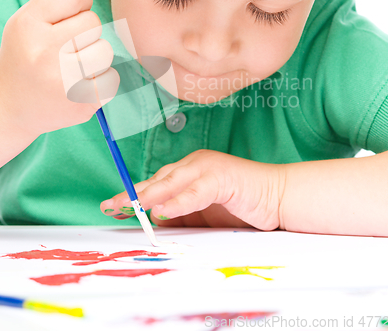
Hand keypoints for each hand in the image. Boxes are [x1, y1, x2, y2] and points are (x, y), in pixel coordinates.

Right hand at [0, 0, 118, 135]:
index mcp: (27, 25)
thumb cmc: (25, 53)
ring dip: (94, 56)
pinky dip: (100, 79)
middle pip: (93, 21)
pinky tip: (78, 85)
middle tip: (64, 46)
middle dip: (84, 31)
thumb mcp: (29, 19)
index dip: (76, 1)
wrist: (10, 106)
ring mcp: (64, 82)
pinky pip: (112, 77)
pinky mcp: (82, 104)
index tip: (63, 17)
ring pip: (105, 50)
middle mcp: (43, 53)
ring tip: (72, 66)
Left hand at [101, 149, 285, 229]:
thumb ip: (180, 215)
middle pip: (157, 179)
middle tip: (111, 206)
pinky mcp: (222, 177)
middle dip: (133, 194)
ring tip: (129, 207)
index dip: (133, 194)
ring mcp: (207, 168)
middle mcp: (193, 165)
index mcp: (188, 171)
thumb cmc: (240, 206)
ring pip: (172, 182)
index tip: (112, 206)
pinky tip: (163, 211)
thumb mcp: (202, 214)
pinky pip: (196, 192)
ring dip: (149, 196)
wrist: (277, 197)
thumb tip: (153, 222)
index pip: (155, 182)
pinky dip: (179, 202)